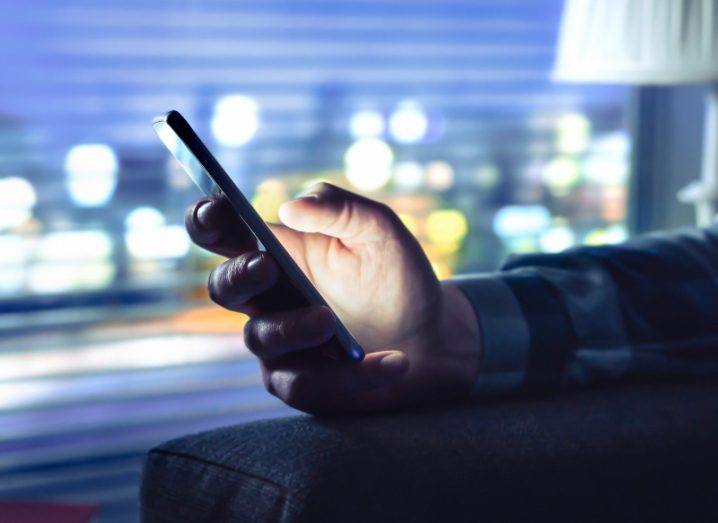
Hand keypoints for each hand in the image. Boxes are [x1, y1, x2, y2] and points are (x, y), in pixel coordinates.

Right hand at [185, 182, 480, 413]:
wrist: (432, 335)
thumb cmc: (396, 276)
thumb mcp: (379, 230)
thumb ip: (340, 207)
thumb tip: (291, 207)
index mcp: (277, 251)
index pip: (223, 232)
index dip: (208, 218)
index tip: (218, 206)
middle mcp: (267, 297)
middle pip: (222, 287)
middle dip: (239, 275)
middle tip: (268, 265)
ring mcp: (279, 343)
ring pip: (260, 339)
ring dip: (293, 329)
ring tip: (331, 322)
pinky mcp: (300, 384)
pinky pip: (303, 385)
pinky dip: (350, 375)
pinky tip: (394, 362)